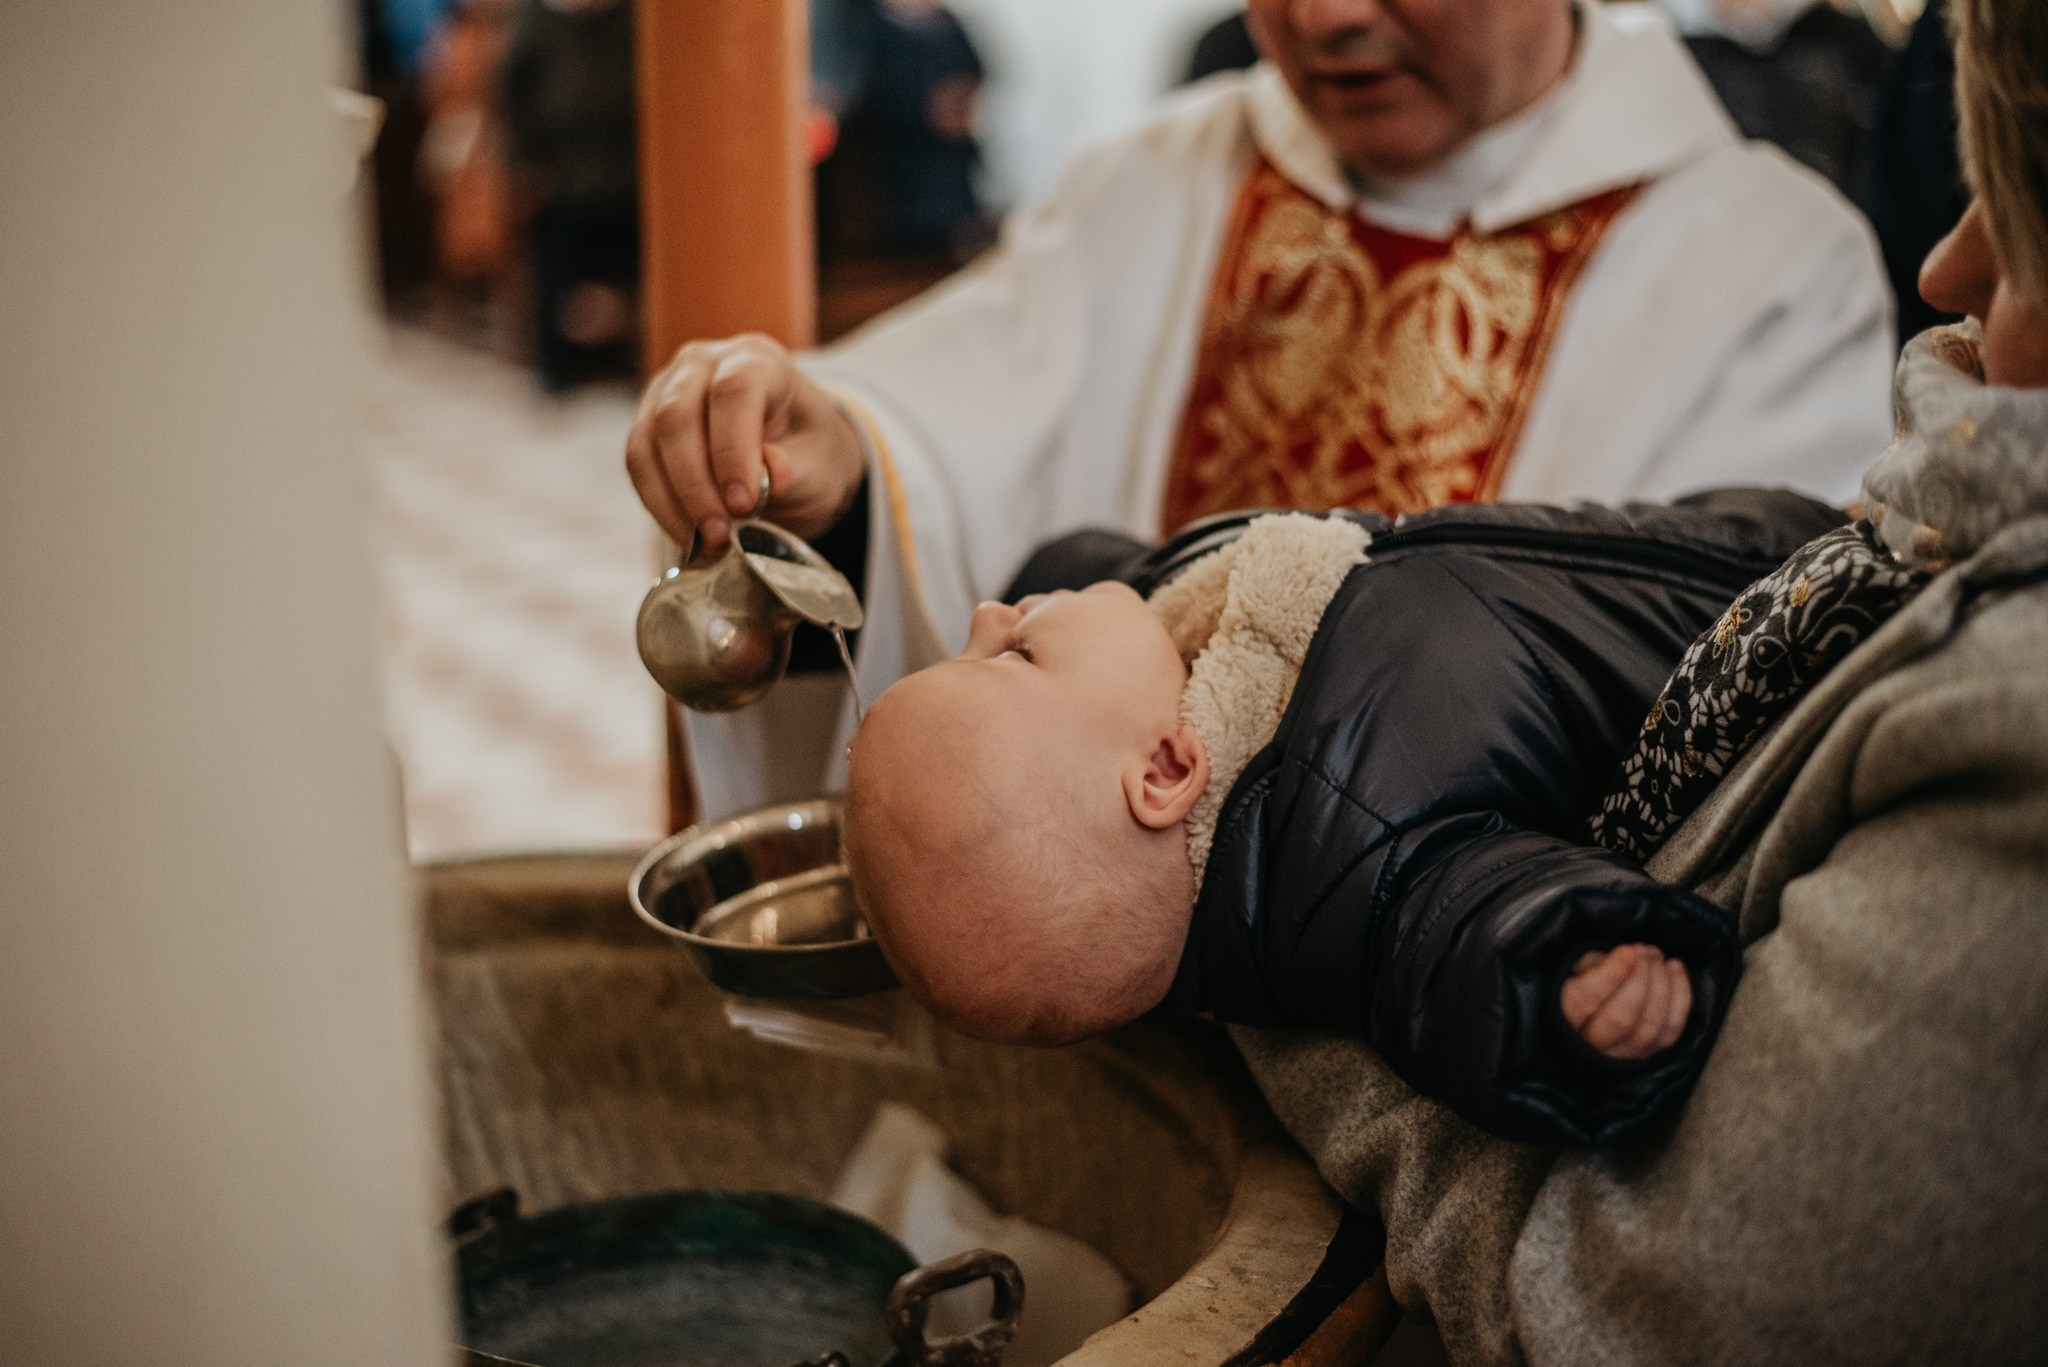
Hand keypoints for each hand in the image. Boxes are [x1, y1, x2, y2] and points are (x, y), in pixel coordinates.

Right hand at [625, 333, 865, 551]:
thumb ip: (796, 469)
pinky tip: (686, 533)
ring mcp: (667, 389)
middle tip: (720, 534)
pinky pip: (638, 464)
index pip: (733, 392)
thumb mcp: (820, 463)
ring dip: (673, 501)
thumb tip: (769, 470)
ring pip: (648, 442)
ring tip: (706, 542)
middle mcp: (703, 363)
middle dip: (695, 485)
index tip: (743, 505)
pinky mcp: (647, 423)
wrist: (793, 454)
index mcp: (757, 359)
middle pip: (677, 415)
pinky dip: (658, 504)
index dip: (732, 450)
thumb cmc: (809, 452)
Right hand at [1560, 944, 1691, 1059]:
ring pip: (1650, 1026)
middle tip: (1644, 950)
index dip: (1612, 974)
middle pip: (1622, 1017)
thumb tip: (1628, 956)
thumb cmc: (1580, 985)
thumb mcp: (1574, 969)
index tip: (1629, 950)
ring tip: (1657, 957)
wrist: (1588, 1017)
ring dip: (1661, 985)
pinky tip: (1674, 969)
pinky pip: (1671, 1031)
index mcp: (1565, 1018)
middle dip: (1641, 978)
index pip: (1586, 1000)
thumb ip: (1594, 964)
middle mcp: (1592, 1044)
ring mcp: (1623, 1054)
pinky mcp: (1649, 1054)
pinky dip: (1680, 997)